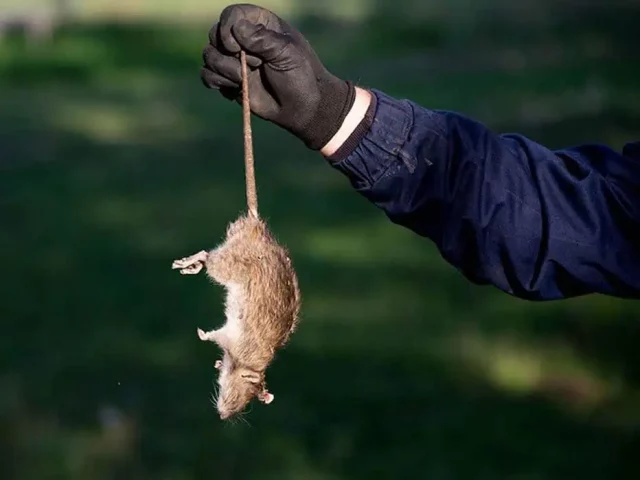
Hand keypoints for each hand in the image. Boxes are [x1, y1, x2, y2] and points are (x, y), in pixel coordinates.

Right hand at [200, 3, 355, 149]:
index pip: (231, 15)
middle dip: (229, 53)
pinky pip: (207, 75)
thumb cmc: (299, 76)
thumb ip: (262, 39)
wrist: (301, 108)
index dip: (227, 28)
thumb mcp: (287, 53)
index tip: (236, 47)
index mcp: (259, 23)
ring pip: (209, 55)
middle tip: (255, 65)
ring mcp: (234, 60)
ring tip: (244, 80)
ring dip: (224, 69)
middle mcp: (243, 39)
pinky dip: (217, 82)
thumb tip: (237, 29)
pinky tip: (236, 88)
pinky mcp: (228, 80)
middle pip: (214, 34)